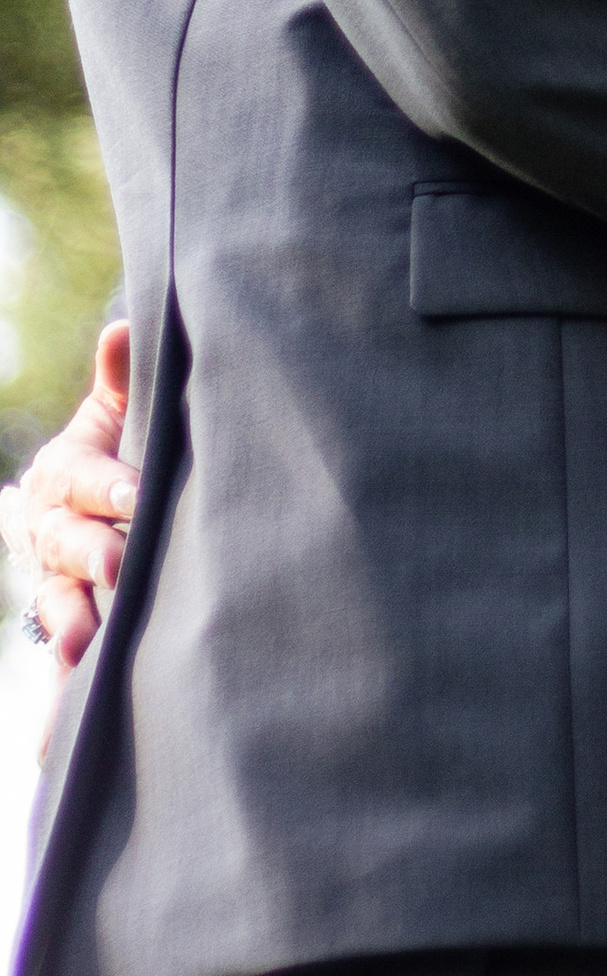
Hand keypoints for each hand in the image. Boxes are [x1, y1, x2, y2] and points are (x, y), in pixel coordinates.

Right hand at [1, 324, 136, 689]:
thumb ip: (123, 379)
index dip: (106, 484)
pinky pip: (59, 643)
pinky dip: (64, 671)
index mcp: (63, 472)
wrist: (96, 503)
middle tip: (120, 565)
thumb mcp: (120, 410)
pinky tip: (72, 695)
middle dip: (91, 552)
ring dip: (68, 622)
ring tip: (84, 644)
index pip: (79, 477)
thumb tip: (124, 332)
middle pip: (64, 542)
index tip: (136, 494)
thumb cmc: (120, 445)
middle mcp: (50, 527)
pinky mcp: (65, 619)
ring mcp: (54, 577)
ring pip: (54, 599)